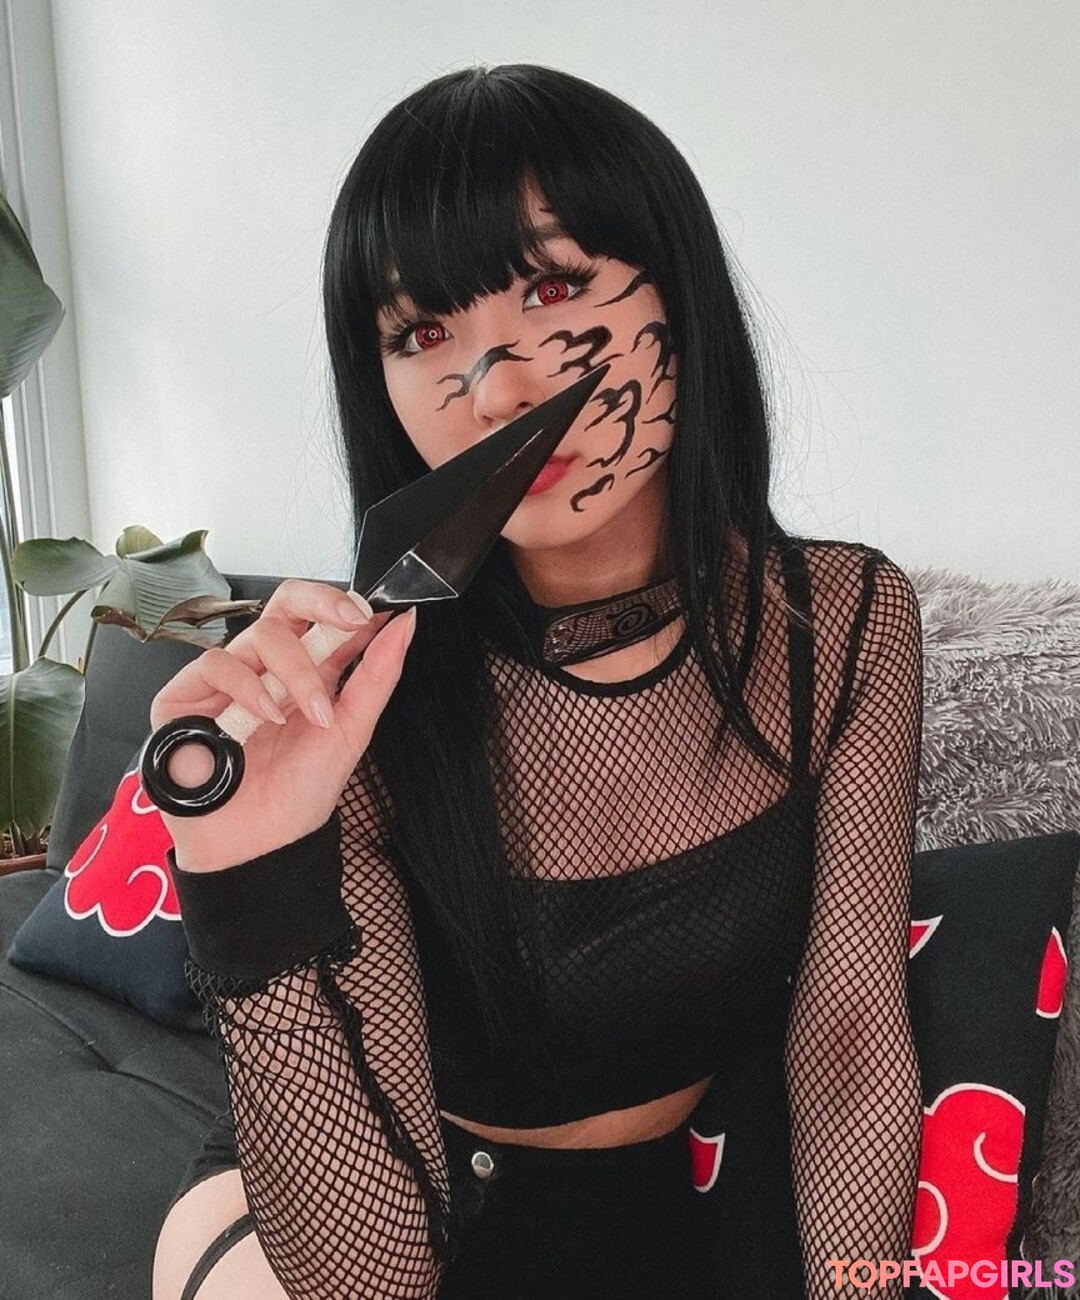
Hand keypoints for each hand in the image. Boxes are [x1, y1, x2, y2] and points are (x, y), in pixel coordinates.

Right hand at [148, 579, 416, 871]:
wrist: (261, 843)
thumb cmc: (300, 793)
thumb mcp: (352, 730)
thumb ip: (377, 674)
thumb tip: (405, 624)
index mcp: (307, 671)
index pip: (321, 615)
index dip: (344, 604)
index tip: (370, 612)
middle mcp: (266, 668)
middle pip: (285, 602)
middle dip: (321, 603)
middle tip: (350, 622)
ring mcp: (227, 679)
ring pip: (260, 634)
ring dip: (297, 670)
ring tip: (313, 714)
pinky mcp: (186, 695)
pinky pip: (217, 663)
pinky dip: (248, 686)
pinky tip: (265, 717)